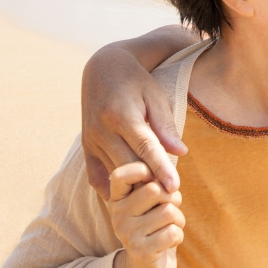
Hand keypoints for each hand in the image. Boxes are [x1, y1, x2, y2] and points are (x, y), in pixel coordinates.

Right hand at [82, 43, 186, 199]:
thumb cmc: (136, 83)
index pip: (145, 148)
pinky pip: (96, 177)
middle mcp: (102, 131)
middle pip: (128, 165)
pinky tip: (128, 197)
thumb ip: (165, 126)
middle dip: (149, 183)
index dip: (161, 169)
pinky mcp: (86, 148)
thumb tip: (182, 153)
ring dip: (134, 187)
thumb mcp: (155, 97)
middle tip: (170, 197)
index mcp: (122, 116)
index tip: (174, 187)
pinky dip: (111, 189)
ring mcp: (91, 141)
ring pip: (114, 173)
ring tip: (156, 198)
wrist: (103, 70)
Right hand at [108, 162, 184, 267]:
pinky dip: (178, 236)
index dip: (142, 170)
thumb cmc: (155, 226)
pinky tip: (168, 243)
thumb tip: (169, 165)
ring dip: (178, 220)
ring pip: (168, 211)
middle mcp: (118, 214)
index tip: (156, 179)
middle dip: (173, 198)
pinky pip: (173, 232)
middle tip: (170, 210)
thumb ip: (155, 183)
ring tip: (169, 227)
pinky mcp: (141, 251)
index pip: (121, 174)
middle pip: (155, 189)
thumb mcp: (150, 203)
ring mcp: (127, 233)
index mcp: (118, 198)